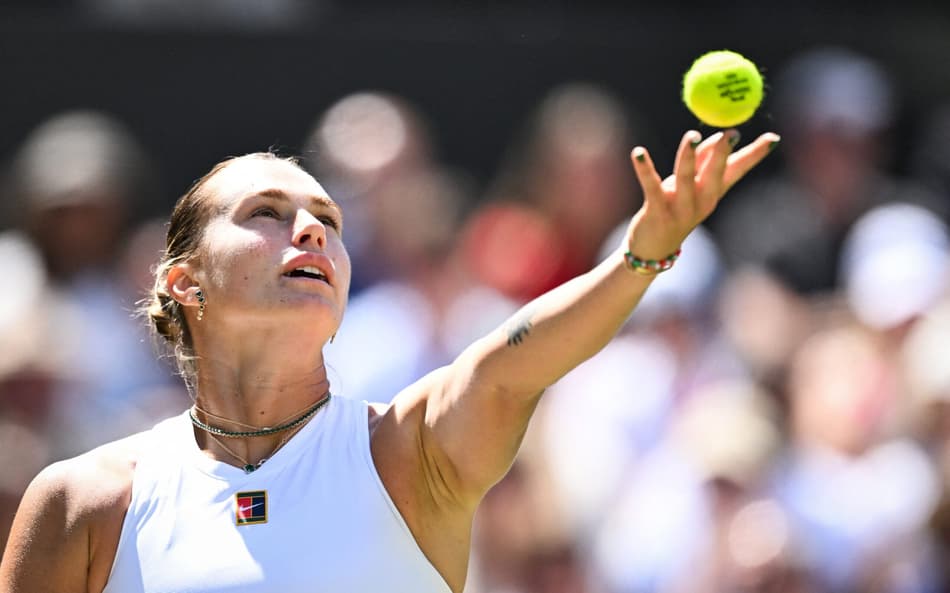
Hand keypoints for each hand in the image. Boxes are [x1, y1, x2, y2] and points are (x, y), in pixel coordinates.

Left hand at [625, 129, 778, 259]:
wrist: (653, 250)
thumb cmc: (674, 210)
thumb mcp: (691, 186)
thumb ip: (702, 161)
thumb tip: (718, 135)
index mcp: (713, 194)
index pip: (737, 170)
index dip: (754, 154)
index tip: (773, 138)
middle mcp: (701, 202)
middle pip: (715, 174)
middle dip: (722, 154)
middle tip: (730, 134)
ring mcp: (680, 209)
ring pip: (686, 179)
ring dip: (688, 156)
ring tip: (691, 137)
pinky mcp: (656, 212)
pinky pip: (651, 187)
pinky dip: (644, 169)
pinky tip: (638, 153)